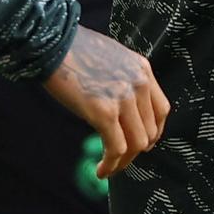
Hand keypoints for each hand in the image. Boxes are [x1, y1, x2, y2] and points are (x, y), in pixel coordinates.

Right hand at [41, 28, 169, 177]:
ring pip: (136, 144)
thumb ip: (124, 79)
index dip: (152, 132)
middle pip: (149, 131)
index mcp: (143, 70)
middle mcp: (139, 84)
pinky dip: (111, 165)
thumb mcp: (112, 58)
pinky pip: (116, 148)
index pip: (161, 110)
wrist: (51, 43)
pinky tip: (101, 171)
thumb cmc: (73, 50)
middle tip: (118, 158)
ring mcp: (123, 99)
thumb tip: (123, 109)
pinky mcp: (104, 112)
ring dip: (123, 161)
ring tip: (109, 168)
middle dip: (135, 150)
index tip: (140, 143)